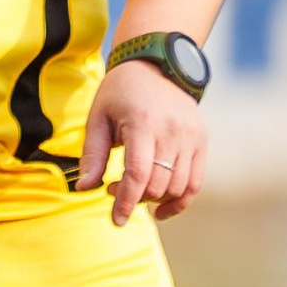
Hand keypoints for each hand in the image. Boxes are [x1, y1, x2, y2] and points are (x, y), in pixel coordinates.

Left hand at [76, 56, 207, 225]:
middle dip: (135, 198)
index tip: (116, 220)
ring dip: (155, 199)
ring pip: (178, 187)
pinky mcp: (201, 142)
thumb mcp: (98, 117)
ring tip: (135, 190)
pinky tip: (160, 208)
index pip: (138, 173)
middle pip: (158, 184)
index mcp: (143, 122)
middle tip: (114, 190)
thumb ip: (92, 154)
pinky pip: (195, 183)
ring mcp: (191, 137)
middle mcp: (172, 131)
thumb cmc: (120, 94)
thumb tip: (85, 187)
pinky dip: (180, 201)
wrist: (157, 66)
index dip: (126, 201)